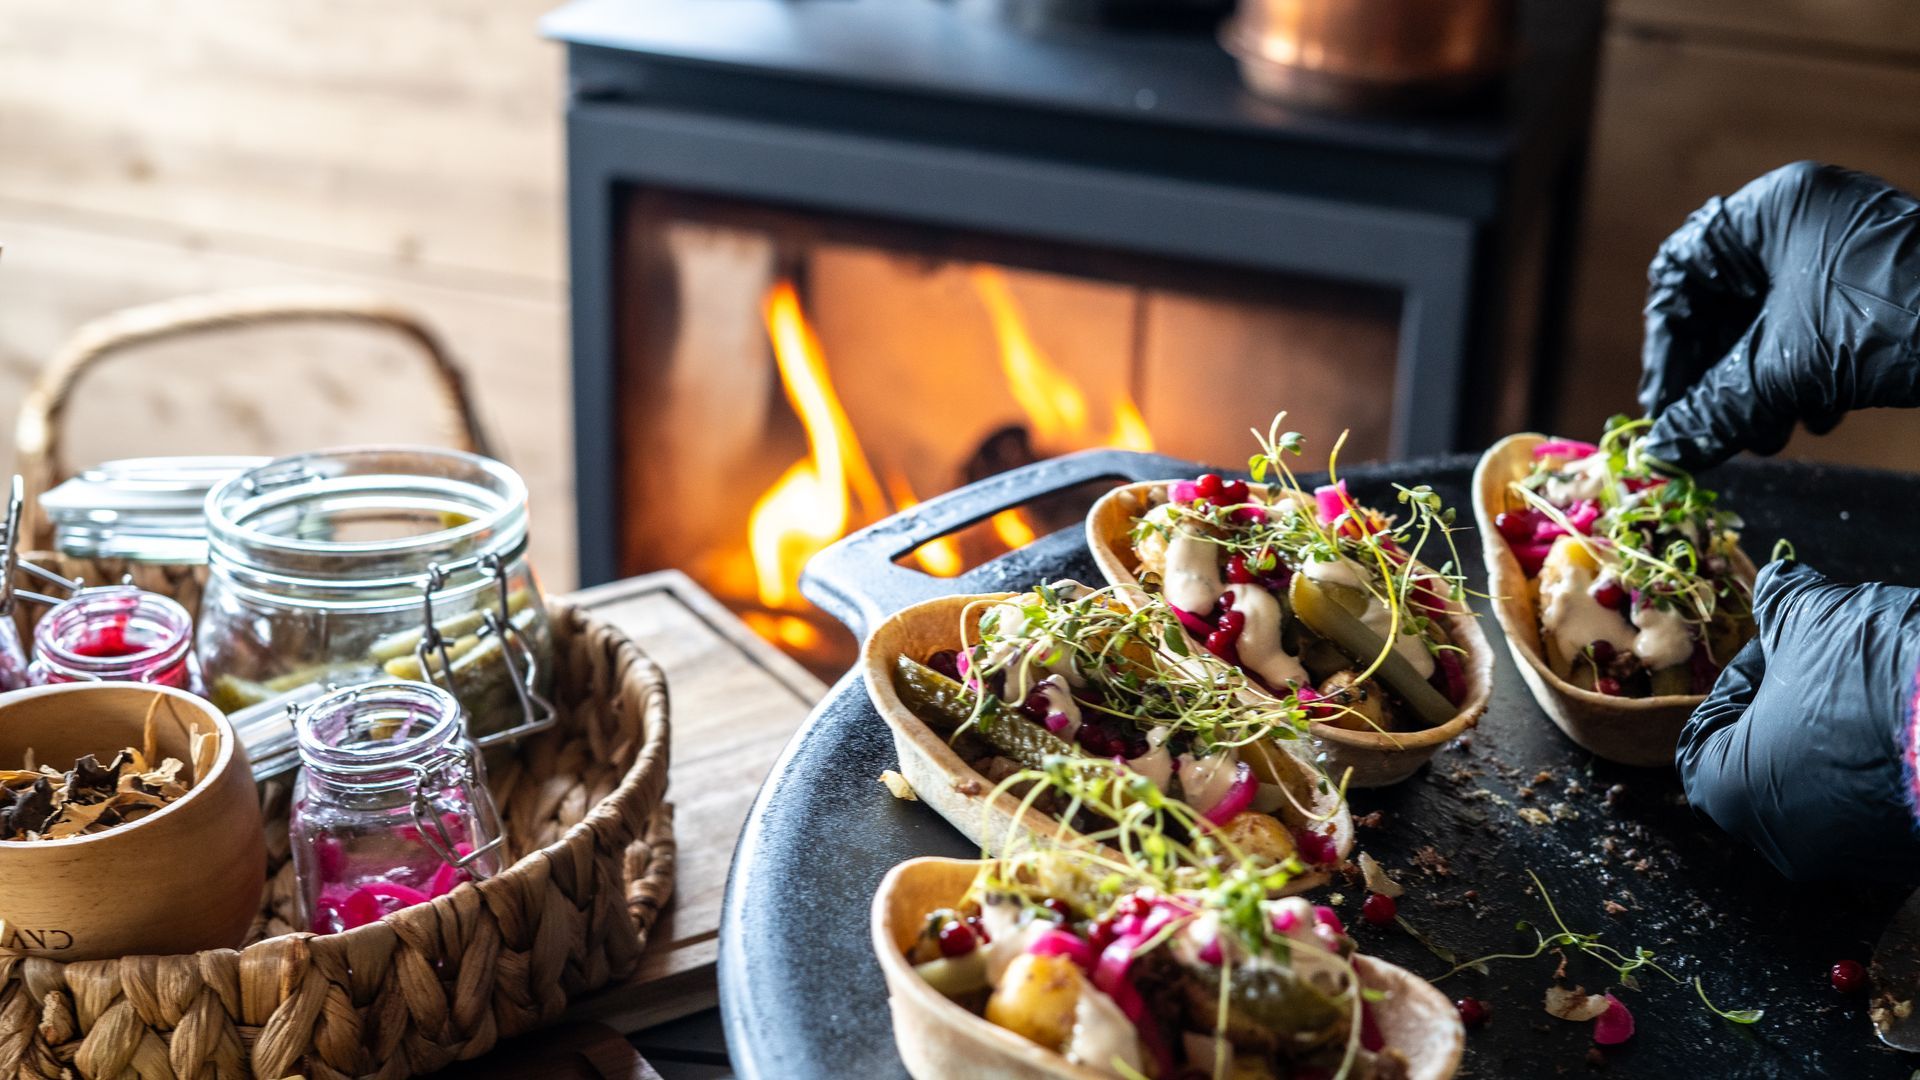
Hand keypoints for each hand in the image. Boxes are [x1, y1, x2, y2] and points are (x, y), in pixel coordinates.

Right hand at [1639, 161, 1919, 471]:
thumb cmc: (1893, 325)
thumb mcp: (1789, 370)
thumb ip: (1716, 409)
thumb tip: (1664, 449)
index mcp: (1773, 209)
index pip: (1682, 275)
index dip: (1666, 348)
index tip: (1664, 404)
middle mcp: (1805, 218)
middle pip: (1727, 305)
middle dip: (1718, 377)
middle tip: (1709, 431)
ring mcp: (1845, 249)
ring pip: (1771, 324)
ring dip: (1758, 388)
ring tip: (1765, 437)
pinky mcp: (1876, 285)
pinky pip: (1813, 330)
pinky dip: (1802, 378)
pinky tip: (1812, 418)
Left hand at [1676, 560, 1919, 881]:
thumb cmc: (1873, 675)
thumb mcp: (1815, 617)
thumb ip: (1783, 601)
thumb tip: (1776, 582)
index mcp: (1728, 790)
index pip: (1706, 731)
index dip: (1740, 679)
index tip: (1777, 648)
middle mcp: (1779, 840)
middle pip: (1768, 761)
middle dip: (1796, 706)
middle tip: (1828, 665)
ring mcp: (1849, 857)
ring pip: (1828, 785)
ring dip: (1843, 734)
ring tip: (1876, 688)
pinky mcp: (1905, 854)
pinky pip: (1880, 804)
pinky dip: (1885, 764)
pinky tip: (1907, 720)